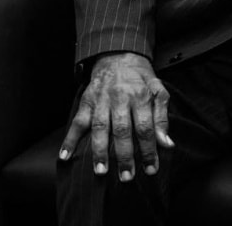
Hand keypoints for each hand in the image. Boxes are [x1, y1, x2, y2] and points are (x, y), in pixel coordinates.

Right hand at [59, 52, 173, 180]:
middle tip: (127, 176)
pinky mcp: (87, 101)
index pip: (146, 128)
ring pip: (100, 128)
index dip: (149, 150)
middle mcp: (121, 99)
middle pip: (123, 131)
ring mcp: (102, 101)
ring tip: (101, 171)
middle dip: (125, 156)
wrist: (118, 55)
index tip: (150, 168)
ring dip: (100, 151)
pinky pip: (77, 122)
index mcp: (141, 96)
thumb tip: (167, 143)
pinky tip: (65, 155)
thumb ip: (162, 117)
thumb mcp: (158, 90)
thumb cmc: (141, 77)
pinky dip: (69, 139)